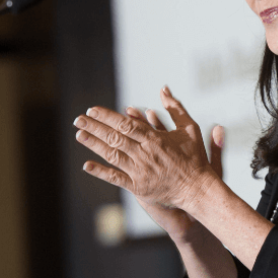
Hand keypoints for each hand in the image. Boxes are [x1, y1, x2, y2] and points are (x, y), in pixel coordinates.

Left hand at [74, 87, 222, 233]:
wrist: (198, 189)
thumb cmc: (195, 158)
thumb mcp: (189, 128)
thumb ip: (175, 108)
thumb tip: (164, 88)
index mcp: (155, 138)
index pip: (125, 123)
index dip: (107, 116)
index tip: (92, 110)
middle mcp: (144, 153)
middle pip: (114, 137)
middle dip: (94, 127)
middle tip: (78, 119)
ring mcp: (140, 171)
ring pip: (112, 155)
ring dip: (94, 144)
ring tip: (79, 135)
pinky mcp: (139, 187)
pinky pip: (116, 178)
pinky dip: (100, 171)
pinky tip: (86, 165)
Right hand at [127, 107, 223, 241]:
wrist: (192, 215)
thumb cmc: (201, 190)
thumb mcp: (212, 167)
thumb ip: (216, 148)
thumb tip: (220, 127)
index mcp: (171, 154)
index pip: (160, 132)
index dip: (153, 121)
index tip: (147, 109)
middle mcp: (158, 161)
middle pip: (144, 139)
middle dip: (136, 126)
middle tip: (128, 112)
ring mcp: (149, 172)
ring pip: (137, 152)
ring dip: (129, 140)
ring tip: (124, 131)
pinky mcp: (143, 188)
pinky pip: (132, 173)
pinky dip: (124, 165)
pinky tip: (116, 158)